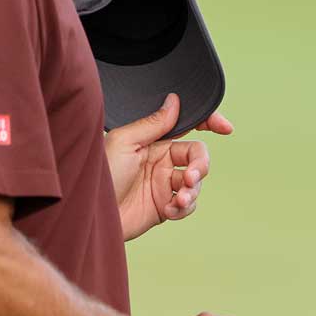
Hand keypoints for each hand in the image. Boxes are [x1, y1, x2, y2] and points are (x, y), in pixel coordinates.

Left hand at [103, 94, 234, 241]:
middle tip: (191, 177)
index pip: (187, 126)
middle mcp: (161, 160)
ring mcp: (163, 184)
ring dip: (193, 190)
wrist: (90, 214)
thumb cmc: (99, 174)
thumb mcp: (124, 142)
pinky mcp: (165, 207)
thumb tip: (174, 101)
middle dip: (201, 166)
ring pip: (196, 182)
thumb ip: (153, 124)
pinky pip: (188, 205)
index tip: (225, 128)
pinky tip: (169, 210)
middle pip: (198, 155)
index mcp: (152, 140)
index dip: (209, 123)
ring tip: (180, 198)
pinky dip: (184, 207)